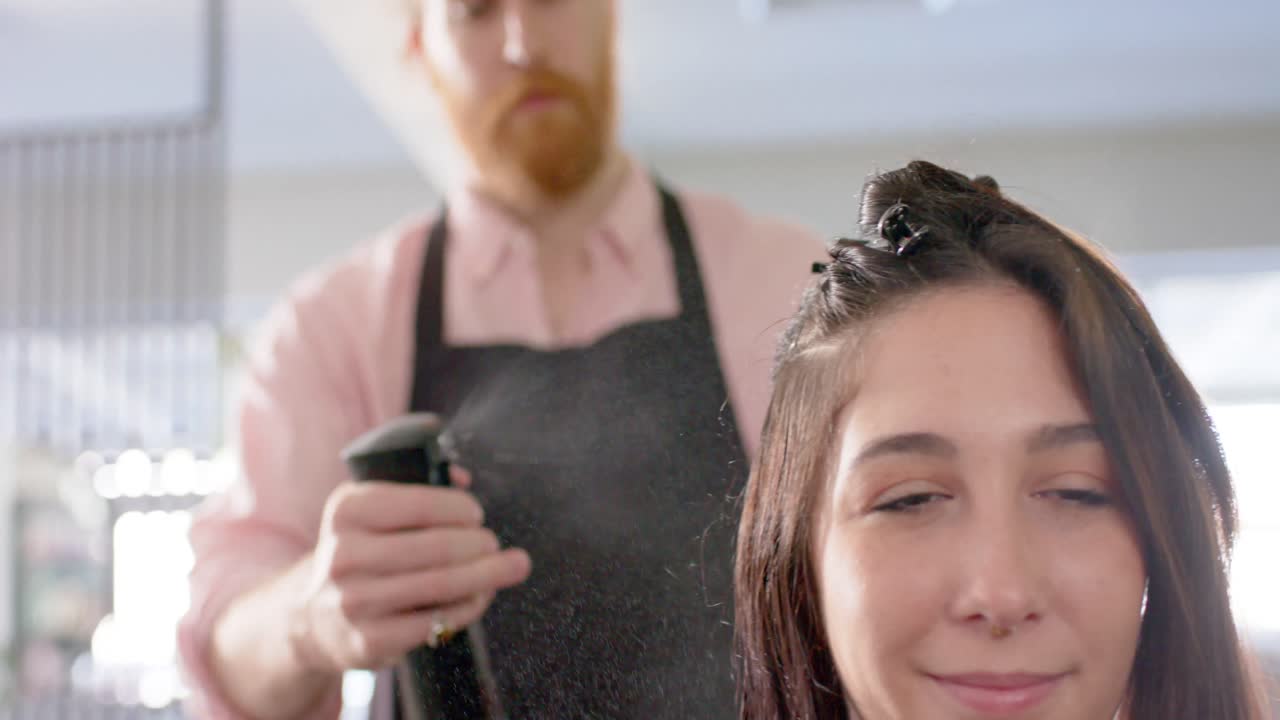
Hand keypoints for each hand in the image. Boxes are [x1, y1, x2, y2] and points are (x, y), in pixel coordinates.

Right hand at [290, 468, 530, 671]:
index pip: (420, 503)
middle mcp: (345, 554)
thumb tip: (461, 477)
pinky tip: (481, 596)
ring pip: (442, 585)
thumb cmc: (363, 552)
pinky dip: (468, 606)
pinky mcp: (369, 641)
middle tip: (495, 544)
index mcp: (347, 510)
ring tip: (512, 566)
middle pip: (438, 547)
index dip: (460, 508)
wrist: (315, 617)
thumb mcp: (370, 510)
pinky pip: (435, 621)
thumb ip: (415, 486)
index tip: (475, 514)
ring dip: (487, 574)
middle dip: (481, 544)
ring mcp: (355, 601)